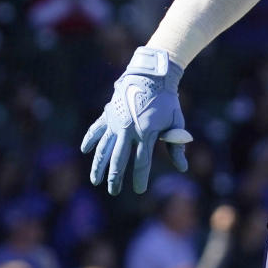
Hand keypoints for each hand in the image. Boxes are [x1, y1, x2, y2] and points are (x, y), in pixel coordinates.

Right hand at [81, 47, 192, 194]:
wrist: (151, 76)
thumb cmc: (167, 101)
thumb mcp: (176, 122)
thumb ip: (176, 145)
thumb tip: (183, 167)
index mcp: (147, 133)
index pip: (142, 162)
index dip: (140, 178)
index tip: (139, 190)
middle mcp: (128, 130)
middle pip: (119, 159)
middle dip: (115, 178)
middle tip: (113, 191)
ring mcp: (116, 122)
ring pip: (104, 148)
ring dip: (98, 165)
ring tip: (95, 180)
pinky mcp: (109, 114)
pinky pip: (96, 129)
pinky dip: (90, 139)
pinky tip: (85, 150)